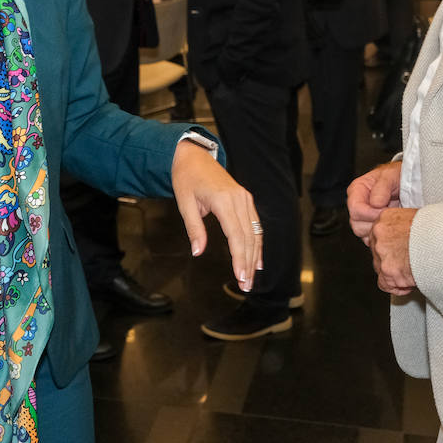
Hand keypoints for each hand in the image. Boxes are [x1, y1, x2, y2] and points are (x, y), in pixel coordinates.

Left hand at [171, 139, 262, 290]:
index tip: (241, 278)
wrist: (194, 156)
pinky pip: (255, 224)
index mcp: (224, 200)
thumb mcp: (184, 203)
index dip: (240, 259)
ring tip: (251, 278)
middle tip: (246, 286)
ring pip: (255, 232)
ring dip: (255, 256)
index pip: (236, 236)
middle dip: (249, 263)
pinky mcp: (245, 199)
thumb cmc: (186, 178)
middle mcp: (239, 199)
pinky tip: (257, 259)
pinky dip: (257, 243)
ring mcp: (245, 198)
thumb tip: (198, 251)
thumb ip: (194, 228)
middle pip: (249, 237)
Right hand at [347, 160, 401, 240]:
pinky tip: (392, 229)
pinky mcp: (371, 227)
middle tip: (391, 219)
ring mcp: (363, 217)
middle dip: (375, 224)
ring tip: (392, 223)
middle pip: (356, 225)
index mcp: (357, 190)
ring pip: (363, 234)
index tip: (386, 212)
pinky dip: (382, 238)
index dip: (370, 214)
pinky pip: (371, 239)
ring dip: (378, 232)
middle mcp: (357, 204)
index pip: (355, 209)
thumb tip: (375, 203)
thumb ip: (382, 187)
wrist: (407, 182)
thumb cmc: (397, 176)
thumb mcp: (391, 175)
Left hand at [368, 207, 416, 295]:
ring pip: (380, 267)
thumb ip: (404, 226)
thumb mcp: (417, 218)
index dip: (389, 245)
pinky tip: (407, 285)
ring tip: (412, 272)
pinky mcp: (388, 271)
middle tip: (407, 262)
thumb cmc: (438, 229)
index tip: (398, 249)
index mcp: (385, 218)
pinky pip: (385, 284)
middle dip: (391, 259)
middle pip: (378, 251)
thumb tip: (405, 234)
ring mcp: (382, 253)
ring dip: (395, 273)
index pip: (378, 234)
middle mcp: (379, 234)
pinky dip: (396, 287)